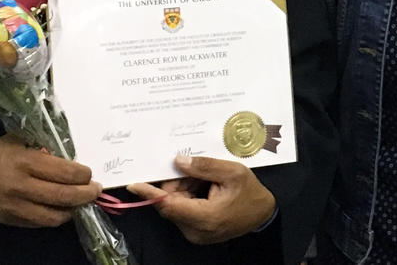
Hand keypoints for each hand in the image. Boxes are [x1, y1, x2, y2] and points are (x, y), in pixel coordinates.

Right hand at [0, 134, 101, 226]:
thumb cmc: (2, 150)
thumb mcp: (25, 140)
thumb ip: (49, 151)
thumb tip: (77, 162)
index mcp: (25, 163)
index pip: (64, 173)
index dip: (83, 175)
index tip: (90, 174)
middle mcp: (20, 187)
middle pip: (63, 197)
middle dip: (86, 194)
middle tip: (96, 190)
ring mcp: (14, 207)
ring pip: (53, 216)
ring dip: (72, 210)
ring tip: (81, 202)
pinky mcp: (9, 219)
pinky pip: (39, 223)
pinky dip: (55, 217)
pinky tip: (63, 208)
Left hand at [127, 155, 276, 244]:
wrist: (263, 214)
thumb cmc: (250, 192)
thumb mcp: (232, 172)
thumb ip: (204, 166)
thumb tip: (177, 161)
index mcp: (205, 217)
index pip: (169, 204)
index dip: (150, 193)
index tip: (134, 184)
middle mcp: (195, 230)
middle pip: (171, 203)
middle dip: (178, 183)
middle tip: (196, 170)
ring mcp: (194, 233)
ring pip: (176, 206)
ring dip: (185, 189)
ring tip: (208, 180)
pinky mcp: (195, 232)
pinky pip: (183, 211)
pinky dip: (189, 196)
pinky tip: (207, 188)